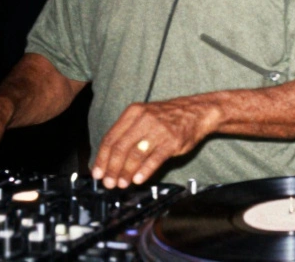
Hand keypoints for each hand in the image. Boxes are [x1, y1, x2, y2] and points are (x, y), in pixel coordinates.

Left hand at [92, 97, 220, 187]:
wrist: (197, 111)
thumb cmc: (168, 117)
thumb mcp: (144, 116)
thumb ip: (127, 133)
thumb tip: (108, 159)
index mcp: (134, 112)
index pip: (111, 138)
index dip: (102, 158)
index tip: (97, 173)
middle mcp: (145, 119)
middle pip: (120, 148)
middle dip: (112, 168)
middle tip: (108, 182)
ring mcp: (159, 130)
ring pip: (135, 154)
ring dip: (126, 172)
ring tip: (121, 183)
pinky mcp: (172, 141)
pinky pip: (155, 159)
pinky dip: (144, 171)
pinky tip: (138, 179)